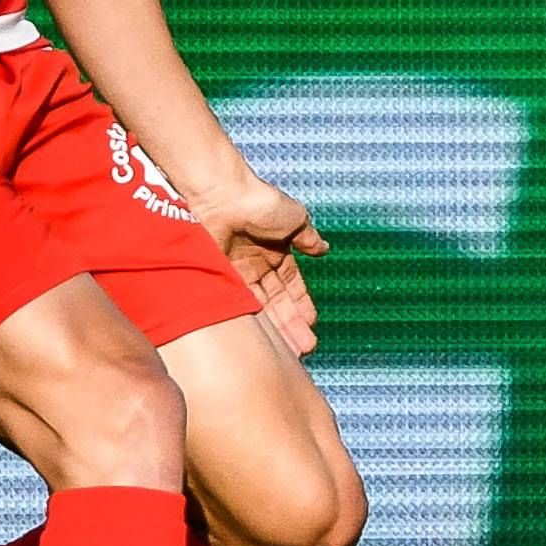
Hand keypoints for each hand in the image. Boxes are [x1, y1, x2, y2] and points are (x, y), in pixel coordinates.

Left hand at [190, 167, 329, 355]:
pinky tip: (267, 338)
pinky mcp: (222, 279)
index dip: (300, 303)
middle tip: (306, 346)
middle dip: (292, 324)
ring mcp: (239, 274)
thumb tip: (324, 248)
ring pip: (262, 308)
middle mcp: (256, 265)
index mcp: (274, 250)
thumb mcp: (294, 218)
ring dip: (278, 329)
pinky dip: (255, 322)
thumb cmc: (258, 200)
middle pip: (277, 301)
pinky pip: (242, 306)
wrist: (222, 196)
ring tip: (293, 349)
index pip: (290, 285)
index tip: (310, 322)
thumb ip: (308, 238)